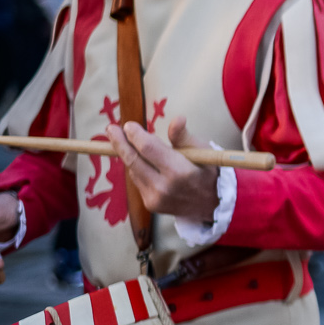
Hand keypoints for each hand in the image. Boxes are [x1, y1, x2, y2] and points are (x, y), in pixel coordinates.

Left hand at [105, 117, 219, 221]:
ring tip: (129, 143)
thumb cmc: (207, 171)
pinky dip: (138, 168)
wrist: (213, 204)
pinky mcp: (150, 204)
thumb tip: (177, 119)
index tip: (129, 125)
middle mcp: (164, 187)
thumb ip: (184, 136)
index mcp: (180, 171)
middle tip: (111, 129)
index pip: (148, 148)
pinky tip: (144, 162)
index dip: (135, 135)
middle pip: (133, 160)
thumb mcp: (202, 150)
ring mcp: (156, 198)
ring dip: (130, 155)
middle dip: (119, 142)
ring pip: (133, 170)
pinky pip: (137, 180)